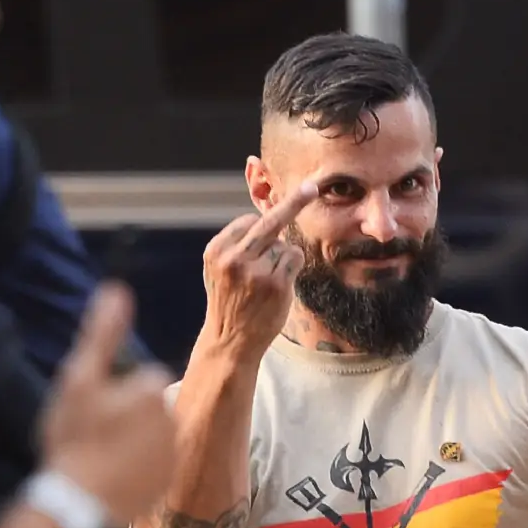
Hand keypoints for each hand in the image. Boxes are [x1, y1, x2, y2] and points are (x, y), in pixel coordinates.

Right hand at [41, 283, 176, 524]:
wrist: (79, 503)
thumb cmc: (74, 438)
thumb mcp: (78, 379)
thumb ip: (102, 334)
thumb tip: (117, 289)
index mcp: (151, 387)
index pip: (137, 381)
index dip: (112, 396)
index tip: (93, 414)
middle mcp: (172, 418)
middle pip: (145, 409)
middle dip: (126, 419)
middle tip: (95, 438)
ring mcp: (173, 453)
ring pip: (149, 438)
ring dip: (131, 444)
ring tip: (101, 459)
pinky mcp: (168, 483)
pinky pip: (154, 467)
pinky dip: (138, 470)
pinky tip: (113, 479)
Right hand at [196, 181, 319, 366]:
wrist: (230, 340)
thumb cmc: (230, 300)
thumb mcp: (220, 268)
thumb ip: (238, 243)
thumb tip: (269, 212)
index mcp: (216, 250)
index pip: (246, 221)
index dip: (259, 228)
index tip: (274, 212)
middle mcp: (233, 258)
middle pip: (270, 221)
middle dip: (292, 202)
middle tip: (311, 187)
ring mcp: (255, 272)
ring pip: (284, 244)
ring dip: (282, 257)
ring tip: (266, 282)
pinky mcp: (276, 285)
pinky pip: (294, 258)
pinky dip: (292, 266)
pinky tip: (279, 284)